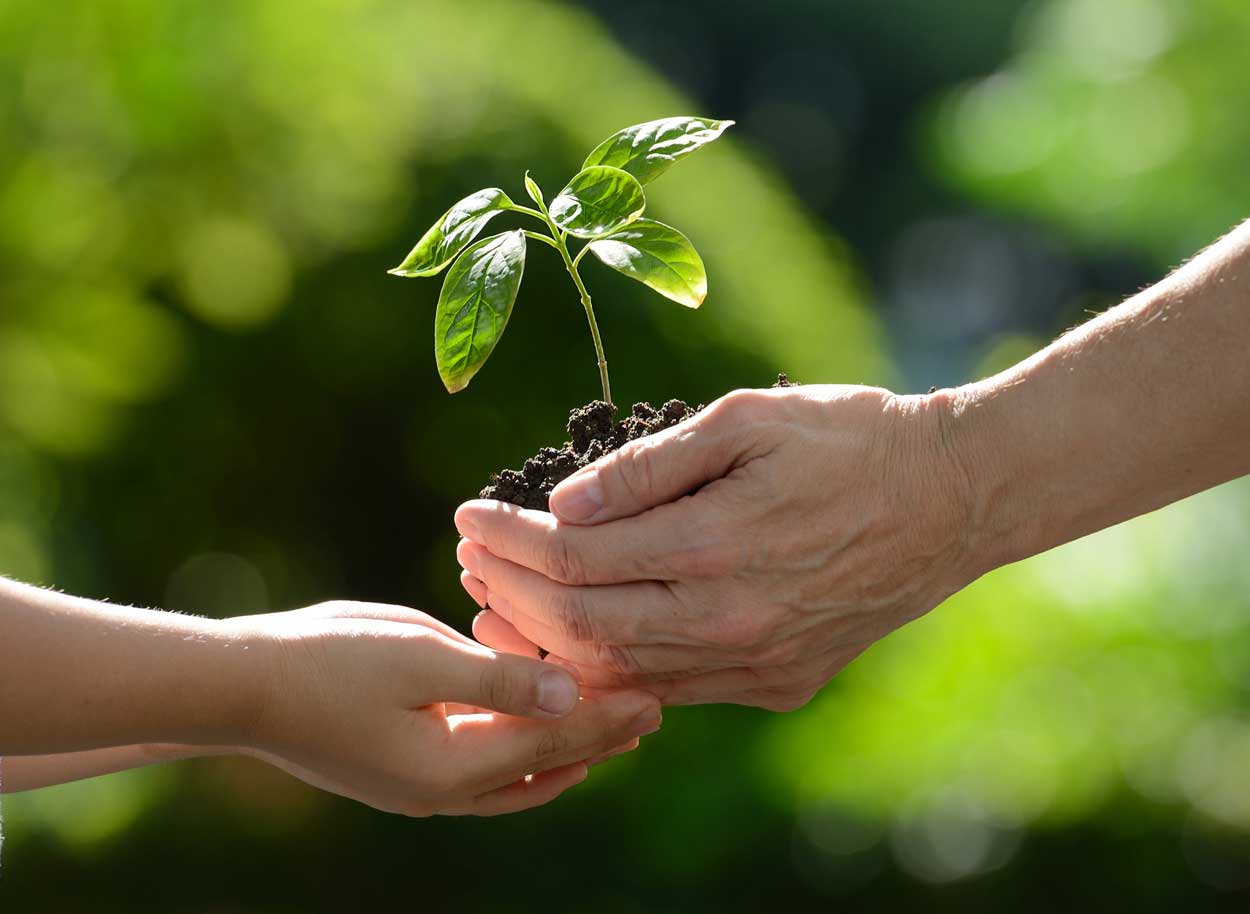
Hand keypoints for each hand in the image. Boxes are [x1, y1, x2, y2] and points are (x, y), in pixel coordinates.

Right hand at [227, 601, 660, 815]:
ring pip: (519, 777)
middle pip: (545, 767)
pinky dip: (524, 751)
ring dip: (566, 750)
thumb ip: (499, 681)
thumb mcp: (420, 660)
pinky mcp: (407, 771)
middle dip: (599, 739)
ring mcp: (423, 788)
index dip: (607, 719)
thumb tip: (572, 697)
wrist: (246, 687)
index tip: (656, 697)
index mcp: (453, 769)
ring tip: (609, 727)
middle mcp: (445, 791)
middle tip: (650, 710)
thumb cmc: (329, 662)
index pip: (554, 742)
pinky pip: (487, 771)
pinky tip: (538, 728)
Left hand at [455, 384, 977, 710]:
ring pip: (620, 672)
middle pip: (582, 624)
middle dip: (509, 591)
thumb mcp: (749, 420)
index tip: (468, 514)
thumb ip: (651, 465)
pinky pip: (672, 689)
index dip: (510, 539)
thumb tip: (563, 502)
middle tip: (468, 556)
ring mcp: (757, 663)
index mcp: (718, 545)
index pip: (576, 556)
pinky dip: (613, 667)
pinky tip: (580, 638)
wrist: (953, 498)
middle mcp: (731, 620)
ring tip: (500, 602)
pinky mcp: (779, 682)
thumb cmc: (850, 439)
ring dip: (549, 638)